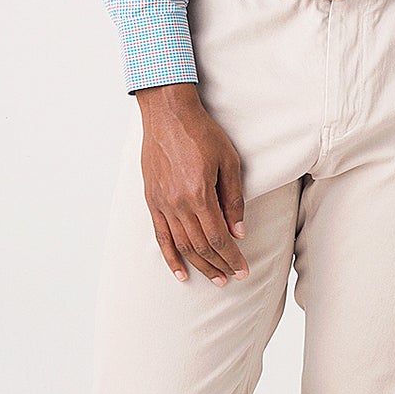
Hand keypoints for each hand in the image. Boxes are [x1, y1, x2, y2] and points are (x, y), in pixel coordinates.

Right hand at [132, 83, 248, 284]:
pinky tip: (180, 272)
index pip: (218, 237)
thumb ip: (234, 199)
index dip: (231, 257)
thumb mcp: (229, 162)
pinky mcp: (152, 200)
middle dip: (219, 265)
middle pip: (200, 246)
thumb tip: (239, 232)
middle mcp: (178, 203)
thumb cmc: (202, 133)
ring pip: (181, 245)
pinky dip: (170, 257)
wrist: (168, 114)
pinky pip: (160, 236)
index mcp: (200, 194)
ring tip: (214, 279)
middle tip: (233, 278)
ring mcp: (162, 203)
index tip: (242, 270)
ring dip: (199, 266)